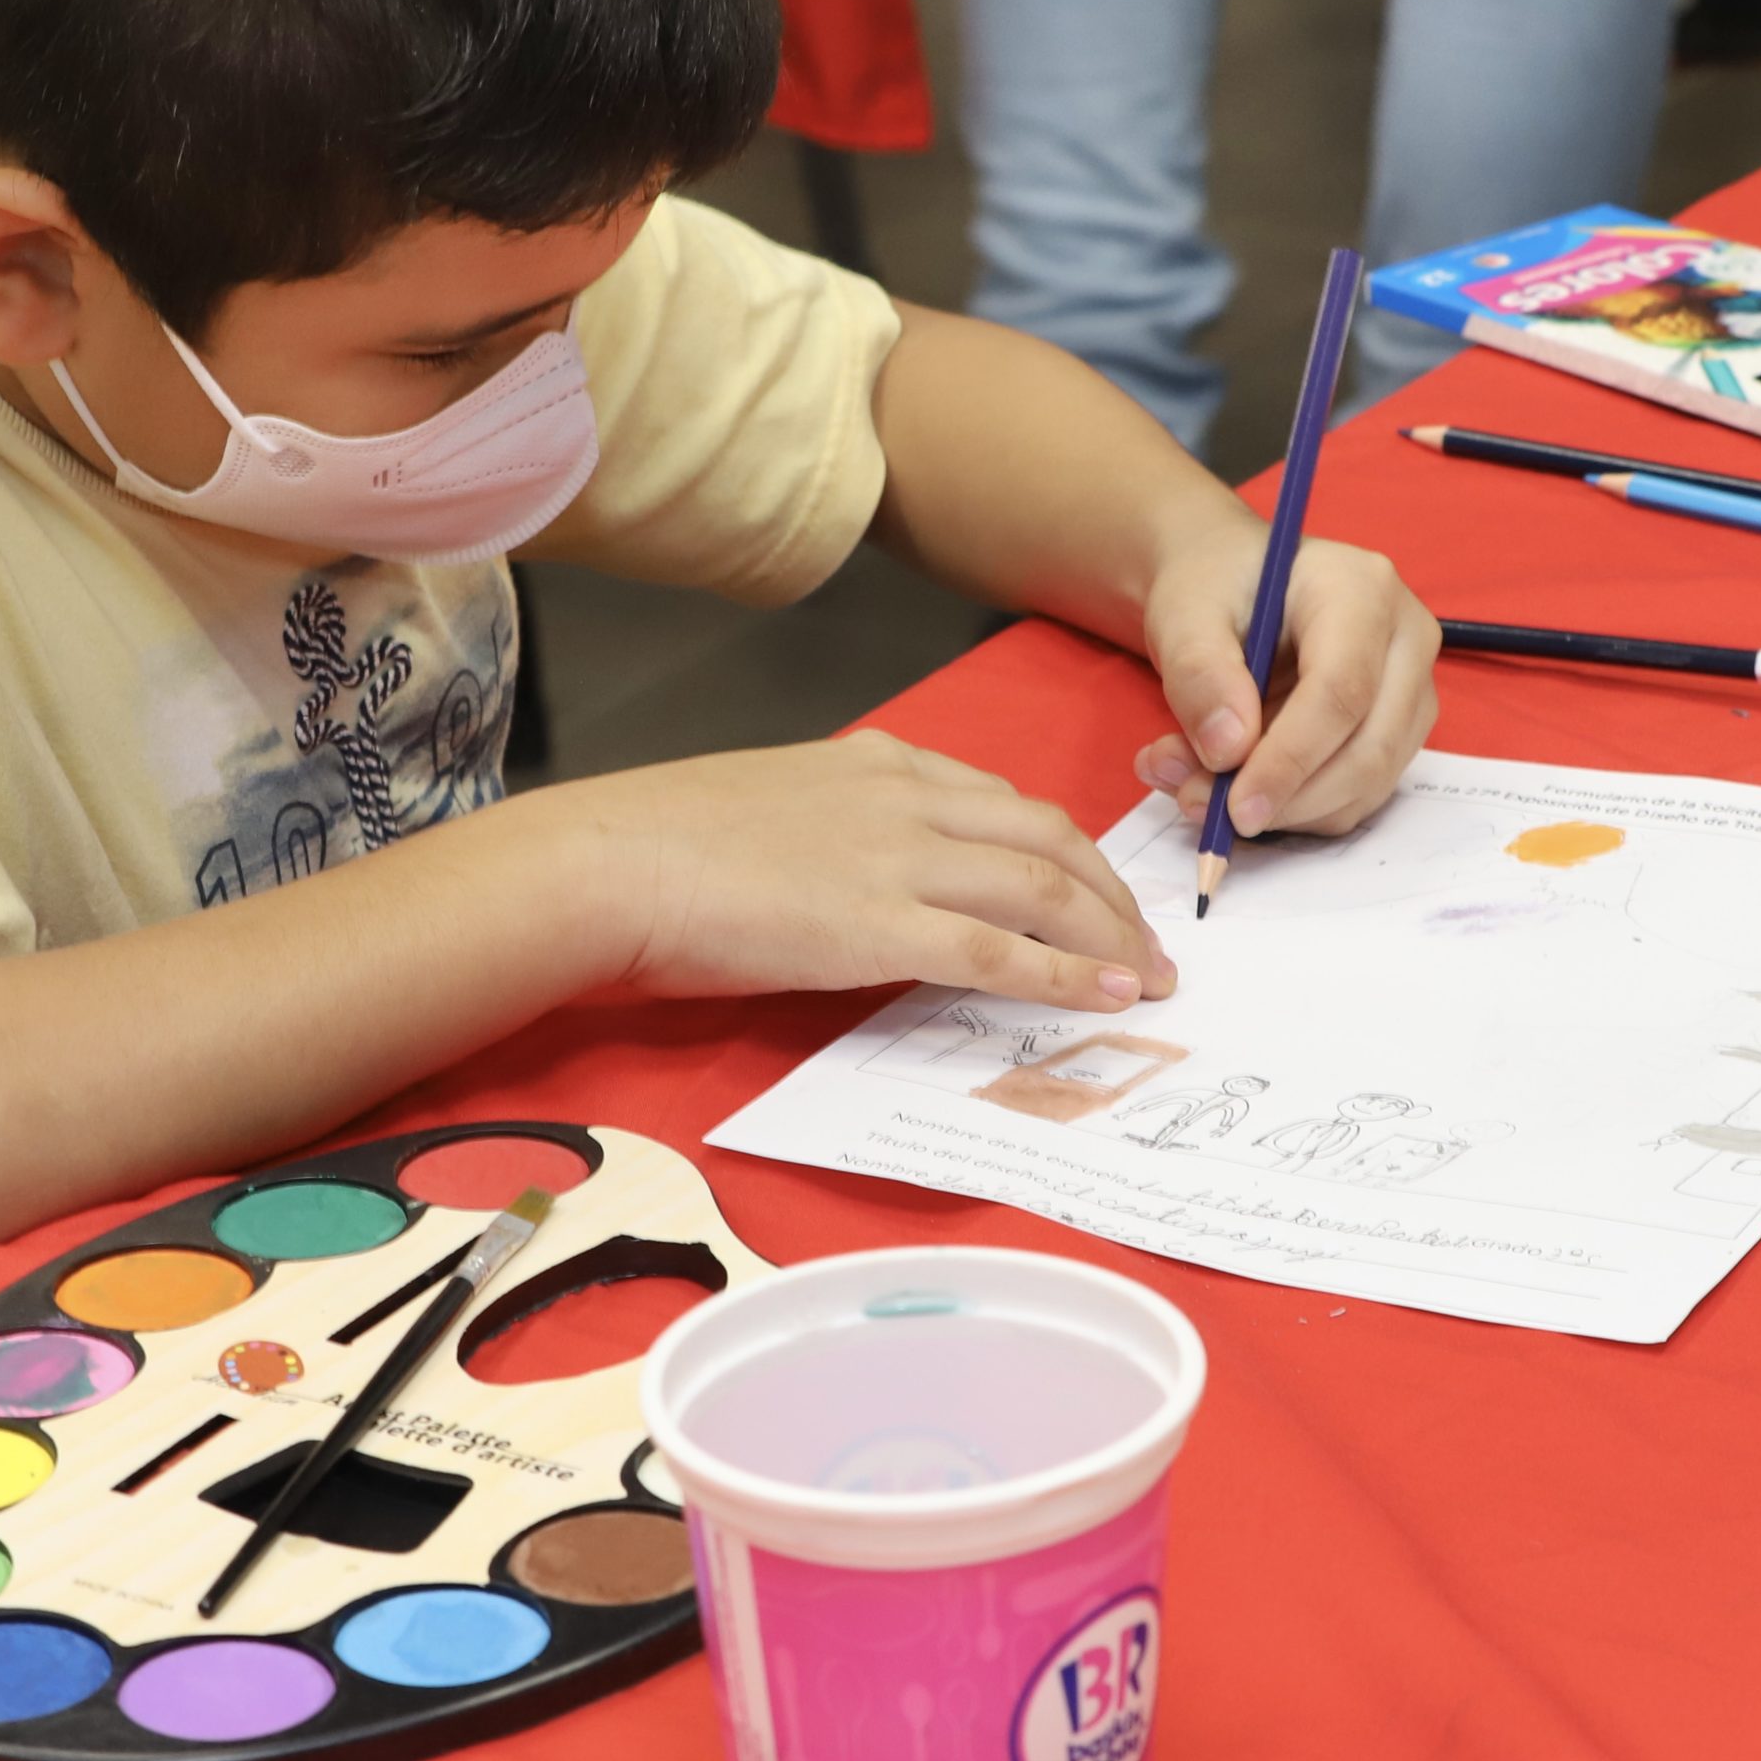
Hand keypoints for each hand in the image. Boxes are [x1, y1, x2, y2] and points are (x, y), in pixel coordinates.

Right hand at [562, 732, 1174, 1009]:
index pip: (1004, 800)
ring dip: (1110, 937)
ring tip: (1149, 978)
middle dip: (1111, 893)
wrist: (612, 861)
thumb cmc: (660, 843)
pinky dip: (1067, 975)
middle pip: (1050, 837)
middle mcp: (908, 799)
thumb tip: (858, 878)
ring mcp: (899, 860)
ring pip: (1045, 888)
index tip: (1093, 891)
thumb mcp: (771, 807)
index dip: (1066, 851)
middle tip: (1144, 941)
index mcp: (880, 763)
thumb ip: (835, 828)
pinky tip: (1109, 997)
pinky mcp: (881, 926)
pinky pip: (1003, 951)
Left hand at [1131, 520, 1438, 837]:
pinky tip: (1235, 783)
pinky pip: (1354, 796)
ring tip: (1198, 785)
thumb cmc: (1214, 588)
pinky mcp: (1397, 733)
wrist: (1230, 589)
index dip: (1289, 759)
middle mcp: (1406, 640)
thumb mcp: (1184, 613)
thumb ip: (1200, 674)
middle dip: (1285, 798)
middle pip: (1368, 748)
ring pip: (1366, 784)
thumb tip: (1229, 750)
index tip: (1235, 808)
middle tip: (1200, 804)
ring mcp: (1410, 691)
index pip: (1342, 691)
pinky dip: (1294, 810)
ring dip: (1284, 810)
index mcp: (1362, 591)